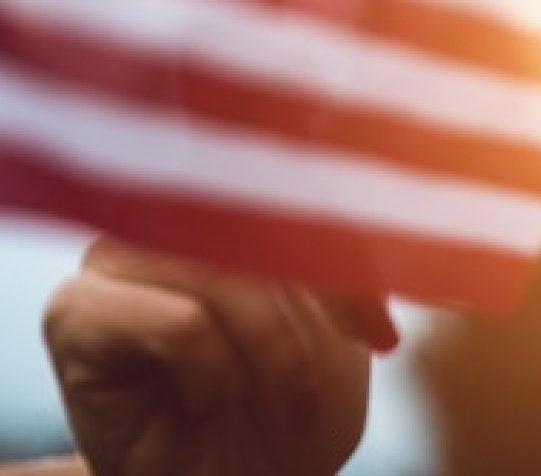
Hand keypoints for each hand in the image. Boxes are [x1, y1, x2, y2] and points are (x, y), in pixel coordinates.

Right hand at [42, 239, 394, 475]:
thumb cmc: (283, 416)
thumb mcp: (337, 337)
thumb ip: (341, 270)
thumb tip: (389, 221)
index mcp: (238, 208)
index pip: (303, 196)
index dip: (352, 261)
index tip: (384, 336)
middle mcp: (173, 217)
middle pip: (262, 225)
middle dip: (315, 311)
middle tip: (328, 381)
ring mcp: (120, 255)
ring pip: (223, 272)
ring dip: (271, 349)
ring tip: (285, 404)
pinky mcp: (77, 308)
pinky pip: (178, 321)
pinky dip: (214, 370)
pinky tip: (208, 401)